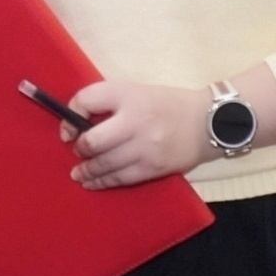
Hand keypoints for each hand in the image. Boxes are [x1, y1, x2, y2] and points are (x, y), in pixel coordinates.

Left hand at [63, 79, 212, 189]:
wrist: (208, 122)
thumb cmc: (167, 104)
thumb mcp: (138, 91)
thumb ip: (110, 102)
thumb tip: (77, 122)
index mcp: (129, 94)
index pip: (87, 100)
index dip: (71, 115)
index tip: (68, 127)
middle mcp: (135, 120)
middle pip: (92, 140)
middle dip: (79, 148)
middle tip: (77, 150)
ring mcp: (144, 146)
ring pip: (104, 164)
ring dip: (86, 170)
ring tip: (79, 174)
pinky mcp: (152, 167)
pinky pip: (120, 179)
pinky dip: (102, 182)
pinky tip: (92, 184)